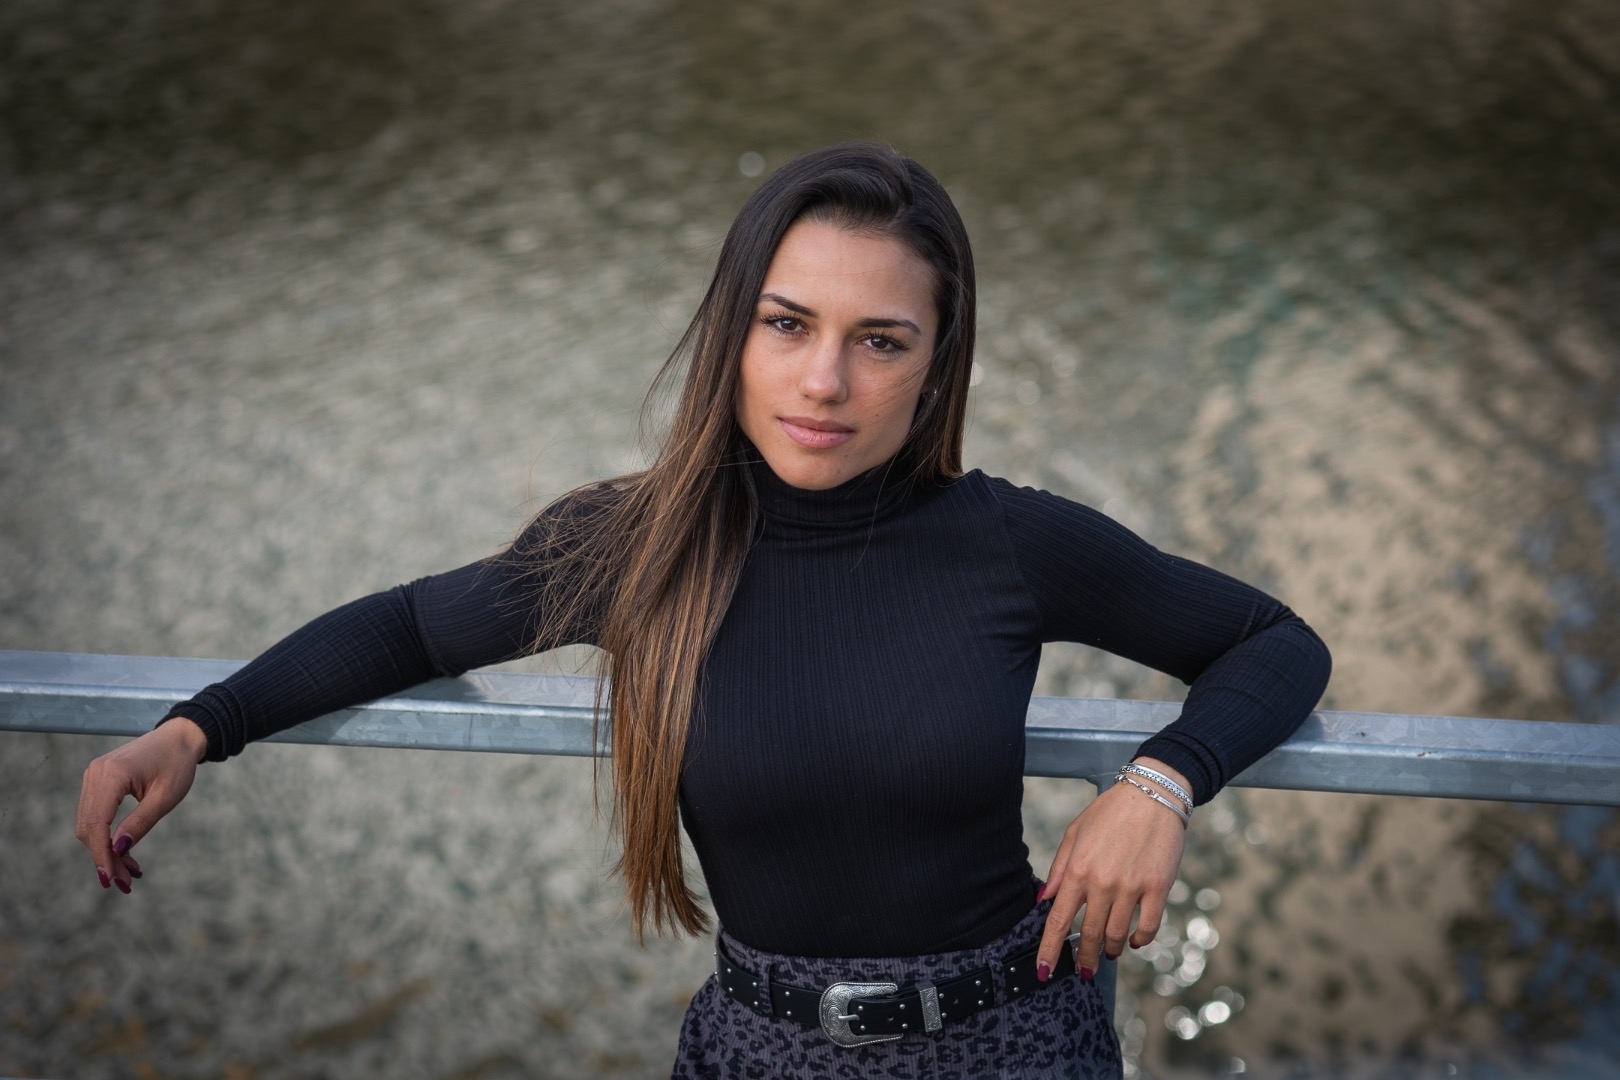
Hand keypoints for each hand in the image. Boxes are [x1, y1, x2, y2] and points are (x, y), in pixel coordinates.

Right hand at [75, 717, 206, 892]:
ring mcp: (93, 776)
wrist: (179, 737)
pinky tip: (124, 853)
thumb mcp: (166, 797)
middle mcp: (95, 774)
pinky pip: (95, 814)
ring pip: (89, 824)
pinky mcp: (97, 782)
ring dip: (105, 850)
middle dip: (105, 858)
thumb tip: (117, 849)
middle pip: (89, 827)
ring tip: (129, 872)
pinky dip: (107, 836)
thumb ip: (141, 822)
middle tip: (126, 882)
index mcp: (112, 774)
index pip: (97, 823)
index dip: (101, 855)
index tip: (111, 879)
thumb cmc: (178, 764)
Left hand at [1035, 757, 1189, 980]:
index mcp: (1078, 870)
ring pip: (1116, 935)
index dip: (1049, 950)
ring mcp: (1131, 887)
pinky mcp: (1158, 887)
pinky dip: (1139, 940)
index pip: (1057, 920)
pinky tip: (1133, 941)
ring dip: (1110, 950)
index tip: (1043, 971)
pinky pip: (1148, 927)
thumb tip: (1045, 899)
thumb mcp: (1075, 833)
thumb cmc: (1110, 812)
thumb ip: (1060, 869)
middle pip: (1088, 934)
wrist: (1152, 794)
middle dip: (1083, 958)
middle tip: (1083, 970)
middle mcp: (1102, 883)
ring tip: (1107, 952)